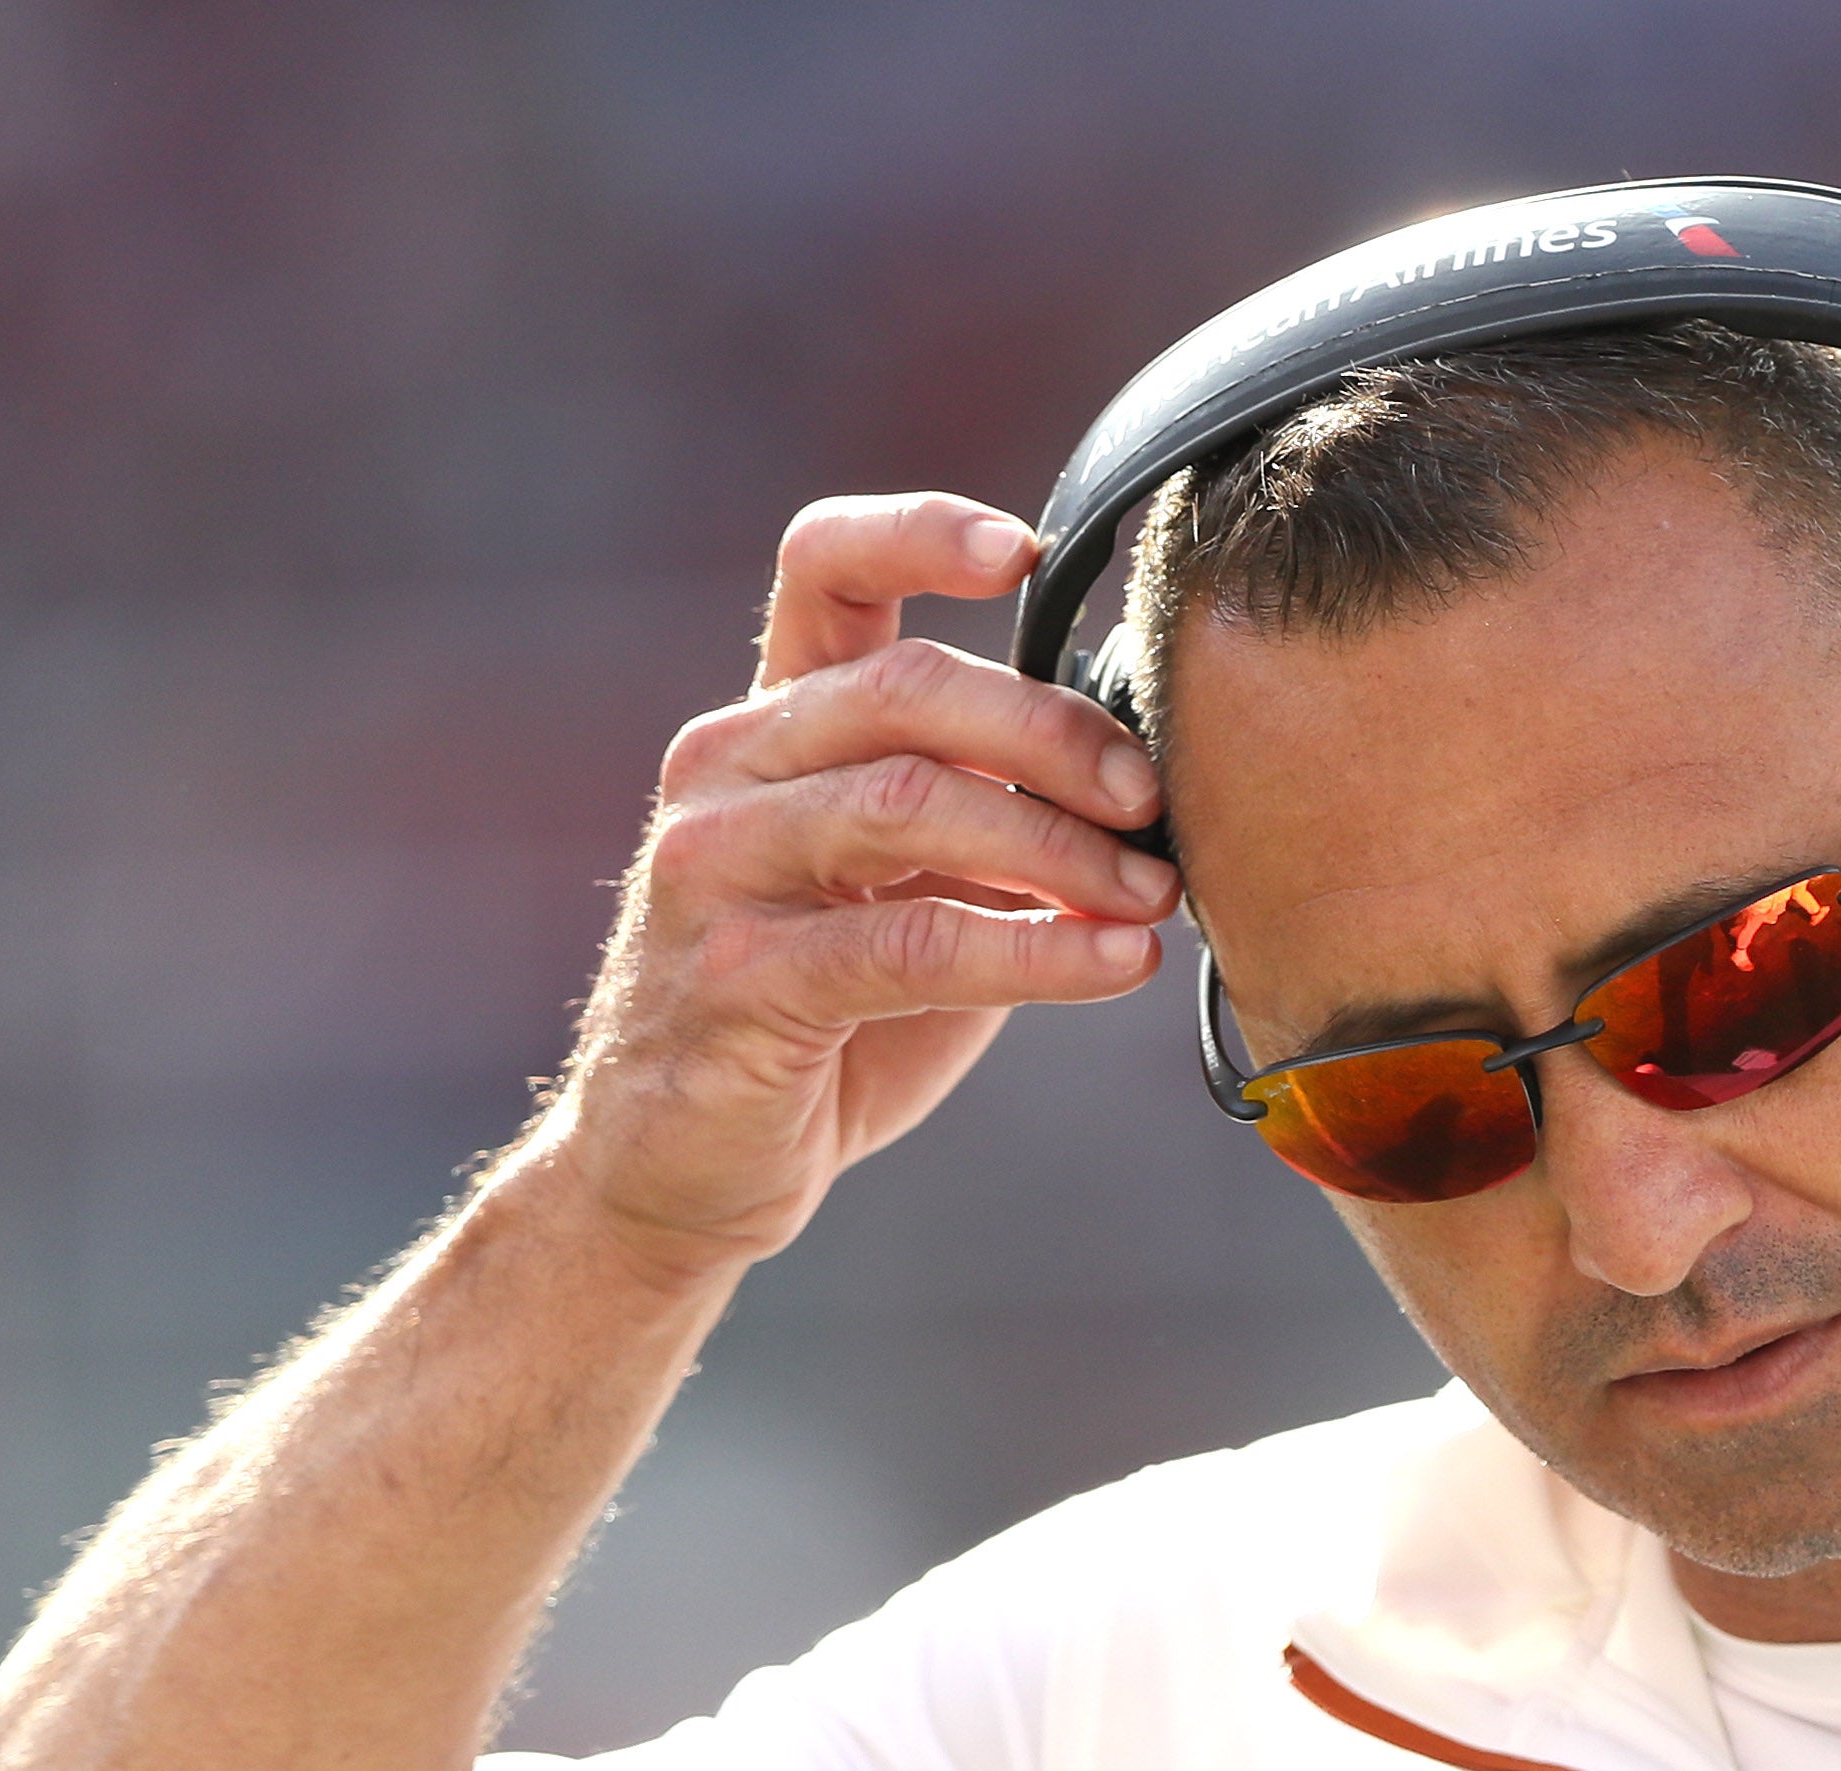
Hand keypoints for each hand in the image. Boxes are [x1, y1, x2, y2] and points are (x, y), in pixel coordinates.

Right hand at [532, 492, 1175, 1277]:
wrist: (686, 1167)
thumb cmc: (823, 1017)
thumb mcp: (911, 889)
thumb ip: (992, 813)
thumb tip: (1146, 770)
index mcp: (772, 722)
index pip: (824, 568)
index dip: (923, 533)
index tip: (1035, 551)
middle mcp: (725, 770)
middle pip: (906, 689)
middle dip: (1052, 733)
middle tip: (1150, 797)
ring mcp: (714, 869)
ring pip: (909, 805)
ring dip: (1060, 848)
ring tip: (1153, 894)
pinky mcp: (737, 980)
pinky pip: (911, 944)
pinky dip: (1035, 951)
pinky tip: (1116, 965)